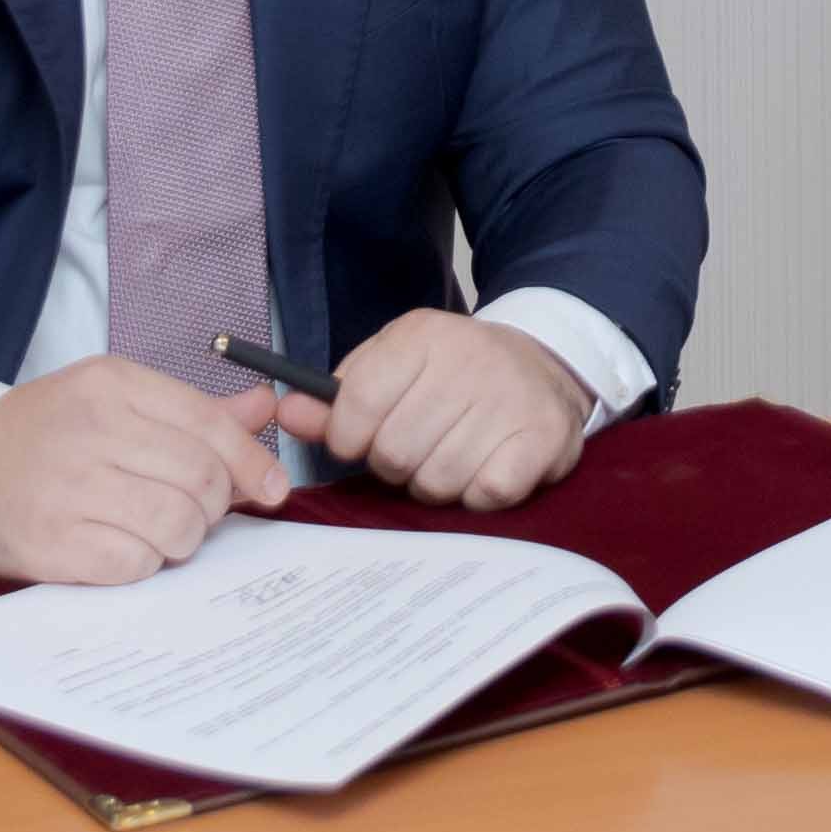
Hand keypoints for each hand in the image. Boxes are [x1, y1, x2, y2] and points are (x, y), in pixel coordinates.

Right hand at [0, 354, 294, 585]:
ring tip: (160, 532)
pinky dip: (144, 563)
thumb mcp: (113, 400)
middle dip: (214, 505)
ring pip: (178, 524)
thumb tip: (267, 407)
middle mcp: (93, 430)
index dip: (252, 462)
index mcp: (113, 384)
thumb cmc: (47, 436)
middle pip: (202, 478)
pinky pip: (136, 563)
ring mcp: (69, 487)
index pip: (209, 424)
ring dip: (183, 539)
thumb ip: (192, 410)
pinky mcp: (52, 543)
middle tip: (196, 512)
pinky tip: (124, 549)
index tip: (272, 488)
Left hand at [289, 310, 597, 510]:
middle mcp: (468, 360)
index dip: (348, 437)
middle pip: (394, 452)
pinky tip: (486, 467)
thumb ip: (338, 397)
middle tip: (417, 447)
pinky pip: (486, 494)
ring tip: (452, 455)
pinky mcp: (544, 436)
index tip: (361, 439)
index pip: (356, 404)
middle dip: (396, 464)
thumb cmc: (451, 374)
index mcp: (423, 336)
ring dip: (436, 483)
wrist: (542, 365)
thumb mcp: (392, 365)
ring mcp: (510, 398)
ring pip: (437, 481)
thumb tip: (286, 415)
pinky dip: (478, 494)